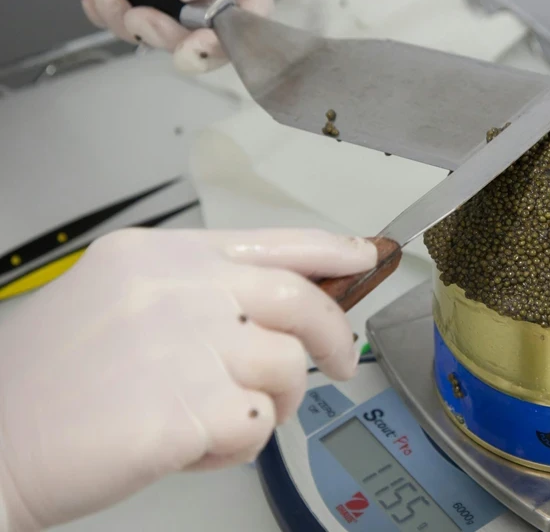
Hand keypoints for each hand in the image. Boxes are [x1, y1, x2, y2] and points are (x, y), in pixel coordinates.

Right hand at [0, 228, 374, 530]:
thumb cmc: (47, 382)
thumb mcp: (118, 301)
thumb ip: (195, 293)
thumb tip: (269, 312)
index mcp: (159, 256)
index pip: (270, 240)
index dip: (329, 249)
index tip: (364, 256)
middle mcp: (176, 291)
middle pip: (296, 300)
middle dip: (333, 335)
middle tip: (340, 362)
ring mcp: (183, 347)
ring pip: (284, 369)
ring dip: (270, 403)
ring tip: (219, 419)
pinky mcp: (186, 410)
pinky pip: (255, 427)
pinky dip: (235, 447)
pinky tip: (188, 445)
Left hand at [81, 0, 274, 72]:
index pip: (250, 11)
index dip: (228, 40)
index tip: (198, 46)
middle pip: (205, 29)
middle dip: (173, 37)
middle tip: (145, 23)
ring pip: (164, 24)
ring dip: (134, 26)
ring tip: (112, 5)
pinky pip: (130, 6)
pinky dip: (111, 12)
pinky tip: (100, 0)